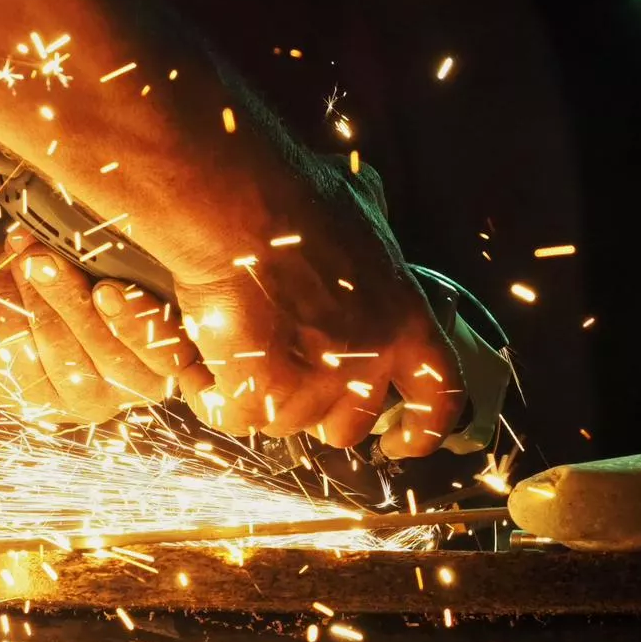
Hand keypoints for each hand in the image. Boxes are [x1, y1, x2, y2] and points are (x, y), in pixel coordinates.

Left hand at [0, 230, 203, 425]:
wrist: (18, 312)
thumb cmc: (77, 281)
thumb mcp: (100, 263)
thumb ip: (103, 257)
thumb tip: (76, 232)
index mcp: (166, 351)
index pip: (166, 351)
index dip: (136, 322)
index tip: (106, 289)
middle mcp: (133, 386)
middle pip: (108, 353)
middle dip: (71, 300)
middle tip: (43, 260)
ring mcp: (87, 401)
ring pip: (64, 357)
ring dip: (38, 303)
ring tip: (21, 262)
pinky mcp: (41, 405)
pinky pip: (21, 362)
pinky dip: (7, 316)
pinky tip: (0, 288)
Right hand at [169, 156, 466, 459]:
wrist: (240, 211)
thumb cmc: (298, 199)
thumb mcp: (362, 201)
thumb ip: (374, 227)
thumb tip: (370, 210)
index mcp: (407, 323)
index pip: (439, 399)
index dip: (422, 429)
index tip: (399, 441)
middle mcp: (369, 364)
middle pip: (351, 424)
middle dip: (322, 408)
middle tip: (292, 373)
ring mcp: (315, 388)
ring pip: (288, 422)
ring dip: (265, 395)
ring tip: (240, 347)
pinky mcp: (261, 397)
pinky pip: (234, 417)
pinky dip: (213, 394)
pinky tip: (202, 362)